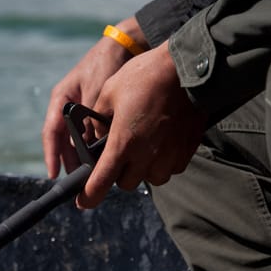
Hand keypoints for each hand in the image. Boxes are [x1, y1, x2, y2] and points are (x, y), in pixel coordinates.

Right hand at [42, 17, 147, 178]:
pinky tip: (103, 158)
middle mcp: (68, 108)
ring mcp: (81, 111)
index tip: (54, 174)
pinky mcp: (94, 113)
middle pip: (63, 141)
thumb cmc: (106, 64)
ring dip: (82, 156)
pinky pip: (91, 135)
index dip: (51, 155)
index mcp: (61, 100)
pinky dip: (95, 147)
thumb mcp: (96, 90)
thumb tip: (87, 144)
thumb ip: (91, 117)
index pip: (51, 132)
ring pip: (77, 140)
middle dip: (69, 161)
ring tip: (91, 173)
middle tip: (77, 180)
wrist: (124, 47)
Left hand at [76, 40, 207, 208]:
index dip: (89, 196)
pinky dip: (161, 163)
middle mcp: (146, 155)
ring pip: (149, 179)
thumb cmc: (145, 76)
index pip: (102, 182)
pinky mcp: (186, 152)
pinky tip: (159, 143)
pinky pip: (169, 169)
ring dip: (141, 170)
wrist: (187, 69)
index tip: (83, 202)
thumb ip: (98, 121)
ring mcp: (168, 156)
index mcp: (123, 142)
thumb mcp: (109, 93)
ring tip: (140, 146)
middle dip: (117, 174)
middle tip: (117, 153)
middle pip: (125, 183)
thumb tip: (97, 138)